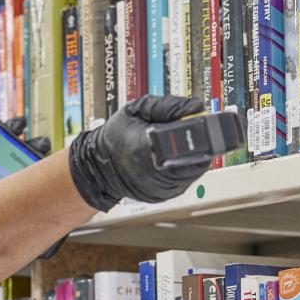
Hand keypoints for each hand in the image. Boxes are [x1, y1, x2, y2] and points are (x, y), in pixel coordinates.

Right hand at [66, 95, 210, 210]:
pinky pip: (189, 177)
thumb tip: (195, 107)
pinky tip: (173, 157)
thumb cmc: (115, 139)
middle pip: (197, 154)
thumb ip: (167, 105)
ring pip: (197, 166)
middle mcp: (156, 173)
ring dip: (195, 152)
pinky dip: (187, 164)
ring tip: (178, 143)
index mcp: (144, 148)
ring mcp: (164, 187)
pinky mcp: (169, 194)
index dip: (196, 127)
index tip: (195, 117)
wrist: (100, 169)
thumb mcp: (135, 110)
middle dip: (199, 139)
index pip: (184, 139)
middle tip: (188, 128)